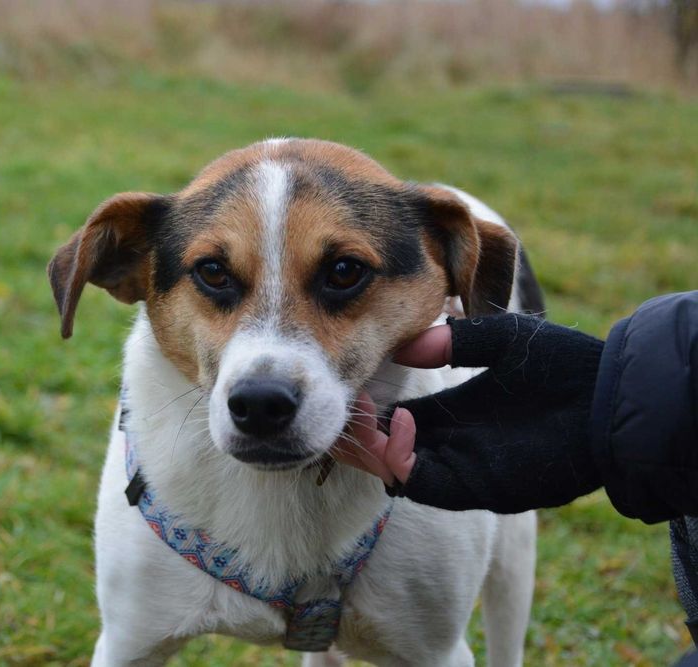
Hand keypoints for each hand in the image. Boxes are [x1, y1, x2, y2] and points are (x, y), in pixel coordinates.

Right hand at [336, 314, 604, 513]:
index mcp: (453, 412)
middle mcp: (451, 443)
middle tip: (335, 408)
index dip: (367, 408)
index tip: (345, 386)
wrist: (608, 399)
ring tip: (361, 418)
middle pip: (385, 448)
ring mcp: (459, 467)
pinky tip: (401, 427)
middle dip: (357, 432)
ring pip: (394, 470)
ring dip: (370, 447)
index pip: (395, 418)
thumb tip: (407, 347)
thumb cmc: (564, 365)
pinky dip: (401, 461)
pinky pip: (422, 484)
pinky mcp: (473, 485)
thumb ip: (457, 341)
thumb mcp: (502, 338)